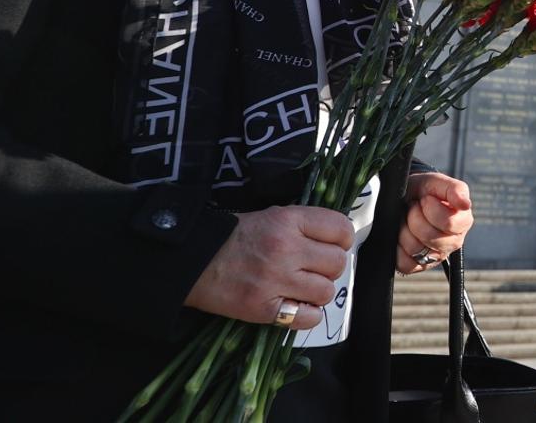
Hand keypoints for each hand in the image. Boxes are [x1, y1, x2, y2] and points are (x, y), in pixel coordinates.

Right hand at [185, 206, 353, 328]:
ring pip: (326, 292)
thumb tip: (338, 240)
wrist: (193, 260)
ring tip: (301, 288)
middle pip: (337, 263)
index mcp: (289, 220)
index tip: (333, 245)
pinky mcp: (263, 309)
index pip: (340, 229)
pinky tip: (295, 307)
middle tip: (314, 269)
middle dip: (330, 268)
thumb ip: (305, 225)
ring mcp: (275, 280)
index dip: (342, 240)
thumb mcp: (272, 216)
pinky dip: (306, 316)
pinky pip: (307, 318)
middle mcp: (286, 248)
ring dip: (318, 292)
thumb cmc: (236, 237)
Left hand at [397, 172, 473, 273]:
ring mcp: (435, 256)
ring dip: (404, 229)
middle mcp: (452, 242)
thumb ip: (455, 190)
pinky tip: (401, 234)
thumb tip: (466, 205)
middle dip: (415, 217)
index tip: (426, 199)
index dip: (431, 208)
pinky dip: (397, 247)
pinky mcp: (417, 266)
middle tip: (414, 208)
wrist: (405, 197)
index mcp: (462, 222)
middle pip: (430, 237)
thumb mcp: (438, 182)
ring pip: (415, 249)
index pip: (449, 223)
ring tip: (407, 220)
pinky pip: (405, 263)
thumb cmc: (424, 191)